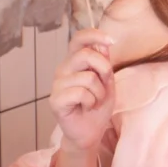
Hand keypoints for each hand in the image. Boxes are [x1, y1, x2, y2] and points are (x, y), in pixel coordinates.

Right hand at [49, 29, 115, 153]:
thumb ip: (104, 64)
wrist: (90, 131)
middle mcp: (63, 69)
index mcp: (75, 61)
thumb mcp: (107, 82)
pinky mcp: (55, 100)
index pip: (79, 39)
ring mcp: (57, 84)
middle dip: (104, 69)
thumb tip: (103, 45)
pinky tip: (86, 107)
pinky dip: (91, 101)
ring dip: (99, 92)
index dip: (94, 35)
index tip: (112, 40)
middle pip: (86, 55)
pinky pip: (80, 93)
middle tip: (105, 85)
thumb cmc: (97, 105)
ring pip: (87, 77)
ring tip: (94, 101)